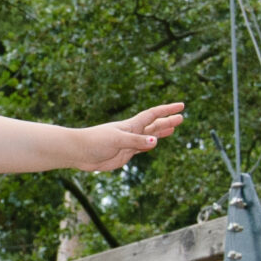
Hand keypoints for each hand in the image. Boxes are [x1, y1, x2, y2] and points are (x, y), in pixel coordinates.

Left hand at [63, 101, 184, 170]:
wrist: (79, 152)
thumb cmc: (95, 141)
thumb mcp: (117, 140)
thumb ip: (136, 141)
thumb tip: (156, 141)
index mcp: (131, 125)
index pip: (153, 115)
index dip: (167, 110)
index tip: (181, 106)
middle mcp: (132, 132)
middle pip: (154, 125)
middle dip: (167, 121)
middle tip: (182, 117)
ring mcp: (128, 143)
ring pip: (149, 136)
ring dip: (161, 132)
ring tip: (173, 129)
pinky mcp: (124, 154)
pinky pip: (141, 148)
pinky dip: (150, 144)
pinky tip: (154, 143)